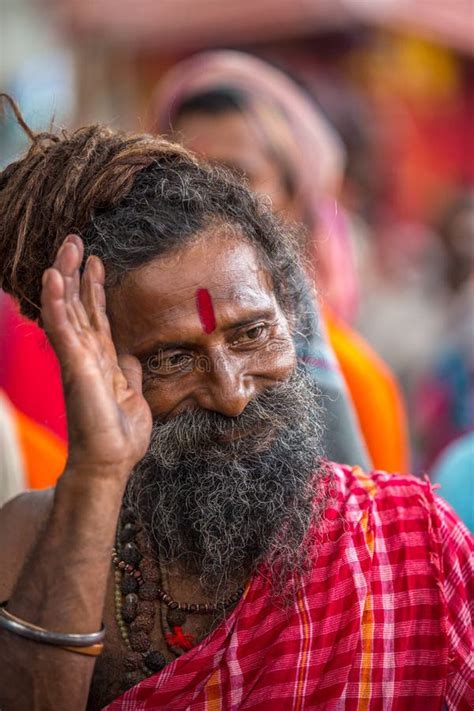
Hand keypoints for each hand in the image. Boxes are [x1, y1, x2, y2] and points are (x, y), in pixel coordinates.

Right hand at [41, 234, 151, 481]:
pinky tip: (54, 278)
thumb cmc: (119, 435)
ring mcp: (77, 359)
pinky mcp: (74, 366)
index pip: (96, 317)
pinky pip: (62, 328)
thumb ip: (130, 372)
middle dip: (77, 272)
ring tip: (67, 246)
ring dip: (66, 276)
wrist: (111, 462)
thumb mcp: (134, 395)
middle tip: (76, 239)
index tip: (96, 262)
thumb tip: (132, 356)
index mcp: (101, 360)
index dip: (94, 289)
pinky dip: (58, 302)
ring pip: (68, 309)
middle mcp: (86, 355)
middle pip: (79, 305)